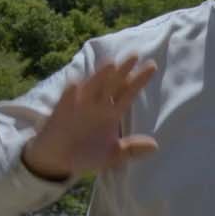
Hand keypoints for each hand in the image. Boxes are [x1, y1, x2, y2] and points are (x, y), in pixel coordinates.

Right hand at [22, 57, 160, 180]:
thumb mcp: (113, 155)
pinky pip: (66, 101)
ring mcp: (79, 106)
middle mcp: (97, 105)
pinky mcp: (61, 112)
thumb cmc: (86, 154)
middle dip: (123, 71)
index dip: (138, 80)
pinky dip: (70, 93)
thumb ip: (132, 149)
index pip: (127, 93)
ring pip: (92, 87)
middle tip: (135, 55)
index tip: (152, 66)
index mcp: (111, 113)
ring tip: (111, 64)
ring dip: (100, 76)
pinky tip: (75, 84)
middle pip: (112, 84)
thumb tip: (155, 146)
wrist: (58, 160)